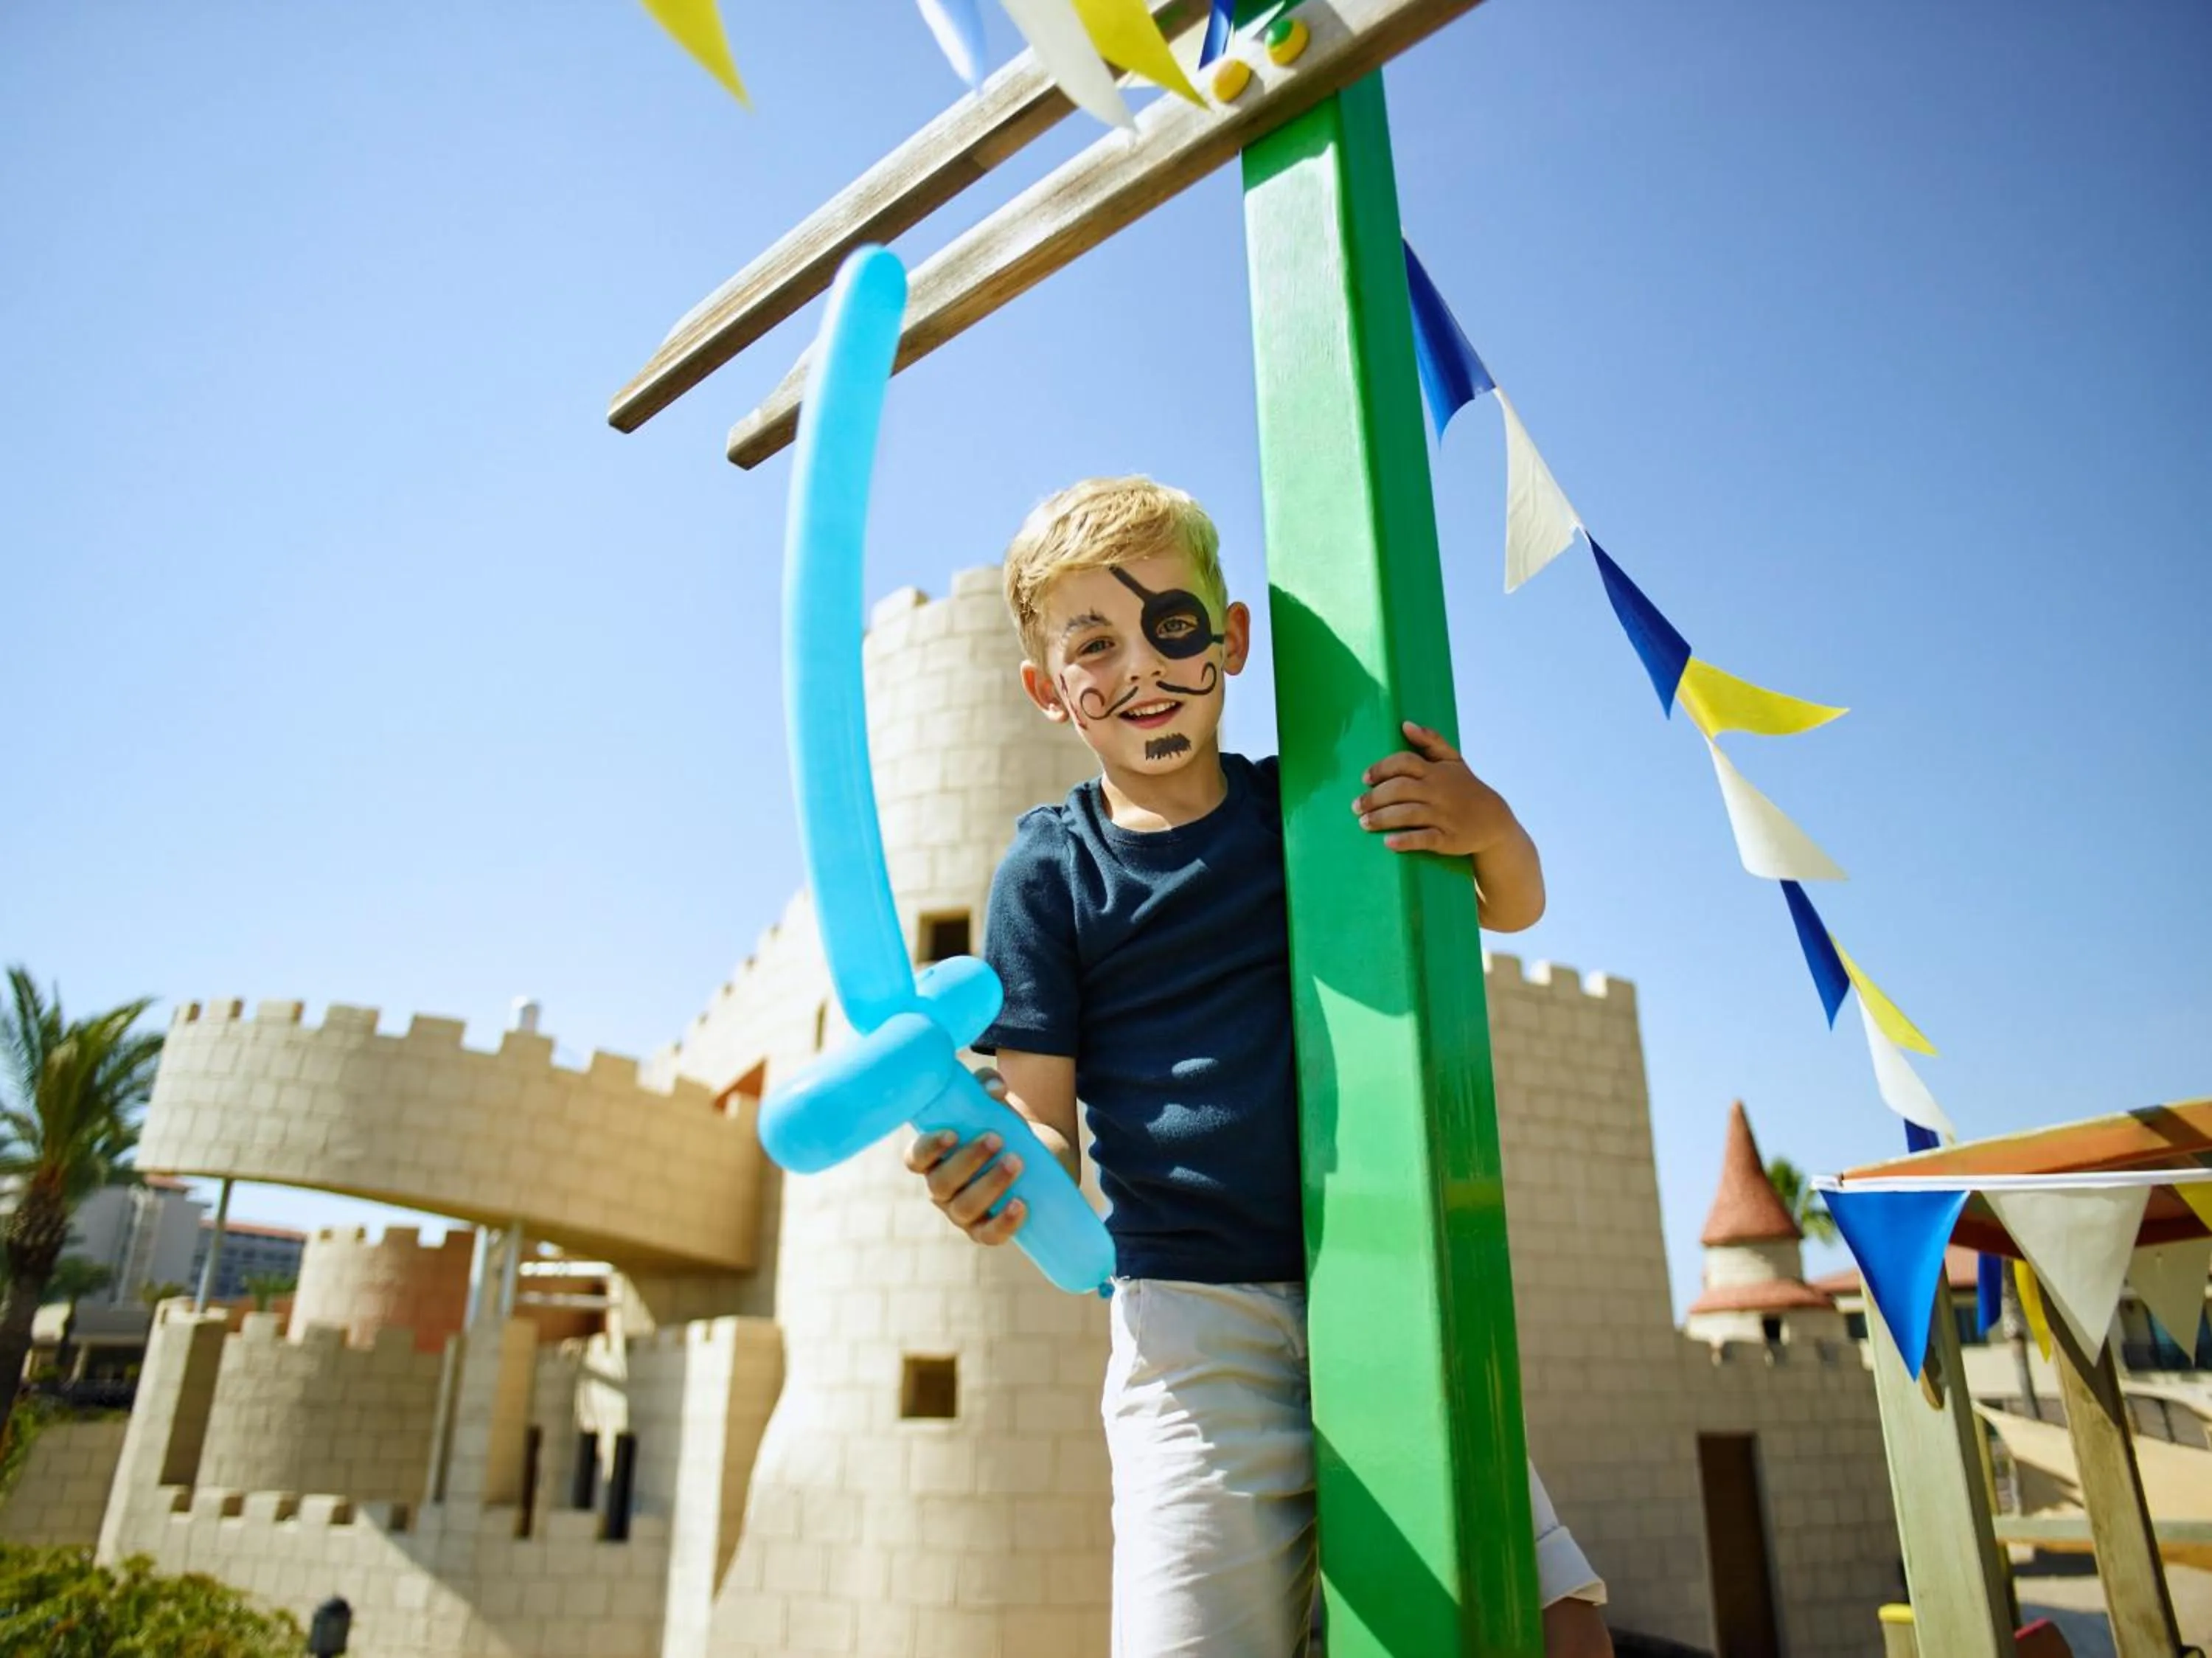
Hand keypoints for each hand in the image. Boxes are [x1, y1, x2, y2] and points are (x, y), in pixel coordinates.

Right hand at [901, 1066, 1027, 1245]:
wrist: (1037, 1153)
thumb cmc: (1001, 1123)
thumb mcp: (993, 1100)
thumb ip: (988, 1084)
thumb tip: (995, 1090)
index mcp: (932, 1158)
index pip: (915, 1159)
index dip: (928, 1149)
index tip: (952, 1133)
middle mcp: (940, 1188)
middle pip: (941, 1184)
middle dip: (968, 1161)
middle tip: (997, 1138)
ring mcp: (962, 1213)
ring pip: (965, 1208)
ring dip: (990, 1185)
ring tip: (1017, 1161)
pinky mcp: (986, 1229)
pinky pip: (988, 1235)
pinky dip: (1003, 1223)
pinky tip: (1021, 1204)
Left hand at [1353, 720, 1517, 856]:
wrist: (1494, 821)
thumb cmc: (1466, 789)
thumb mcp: (1453, 761)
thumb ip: (1430, 741)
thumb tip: (1406, 724)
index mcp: (1436, 771)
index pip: (1404, 762)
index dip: (1382, 768)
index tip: (1365, 778)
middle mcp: (1438, 792)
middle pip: (1400, 789)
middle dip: (1374, 798)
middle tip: (1356, 807)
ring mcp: (1444, 816)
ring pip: (1408, 814)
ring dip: (1382, 818)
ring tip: (1364, 823)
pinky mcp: (1449, 839)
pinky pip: (1425, 839)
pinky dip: (1406, 840)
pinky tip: (1388, 842)